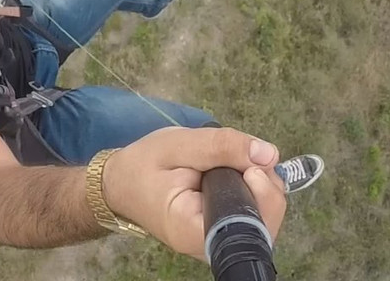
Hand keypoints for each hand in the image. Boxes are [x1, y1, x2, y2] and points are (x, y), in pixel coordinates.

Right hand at [103, 127, 286, 259]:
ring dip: (260, 184)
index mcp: (193, 230)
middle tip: (243, 156)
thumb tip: (269, 154)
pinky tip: (236, 172)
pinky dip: (252, 189)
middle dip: (265, 184)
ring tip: (235, 161)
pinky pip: (251, 214)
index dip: (261, 193)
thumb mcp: (178, 144)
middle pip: (263, 223)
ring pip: (262, 218)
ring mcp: (216, 241)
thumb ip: (221, 146)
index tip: (248, 164)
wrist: (120, 183)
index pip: (249, 225)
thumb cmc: (142, 165)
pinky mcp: (220, 230)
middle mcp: (208, 245)